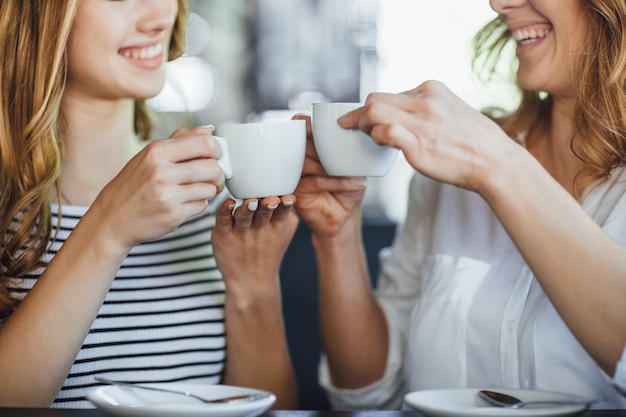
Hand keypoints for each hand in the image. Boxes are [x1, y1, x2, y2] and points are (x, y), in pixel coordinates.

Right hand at [90, 126, 225, 250]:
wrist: (112, 218)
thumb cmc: (133, 185)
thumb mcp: (149, 156)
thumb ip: (181, 140)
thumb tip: (209, 130)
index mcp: (157, 152)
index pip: (205, 143)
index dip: (217, 150)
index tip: (216, 156)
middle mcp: (161, 172)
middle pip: (213, 168)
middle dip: (219, 174)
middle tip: (214, 178)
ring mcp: (168, 195)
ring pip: (211, 188)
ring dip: (209, 190)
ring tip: (197, 190)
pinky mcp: (173, 215)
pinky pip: (202, 206)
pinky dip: (199, 204)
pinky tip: (185, 202)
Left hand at [212, 196, 298, 293]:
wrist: (251, 281)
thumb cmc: (269, 251)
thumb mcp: (286, 232)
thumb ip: (288, 211)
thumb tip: (290, 187)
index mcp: (277, 226)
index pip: (283, 211)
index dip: (285, 204)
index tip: (287, 198)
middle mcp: (259, 229)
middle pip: (264, 213)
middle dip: (268, 205)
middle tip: (270, 199)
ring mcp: (240, 233)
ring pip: (244, 217)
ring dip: (247, 208)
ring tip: (251, 201)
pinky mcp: (223, 234)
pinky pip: (223, 220)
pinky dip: (224, 211)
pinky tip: (227, 203)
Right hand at [291, 114, 366, 237]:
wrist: (344, 216)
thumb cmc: (348, 187)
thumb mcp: (353, 163)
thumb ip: (349, 147)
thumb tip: (357, 131)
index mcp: (310, 144)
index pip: (300, 125)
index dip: (308, 123)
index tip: (326, 126)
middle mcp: (299, 157)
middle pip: (302, 142)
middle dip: (323, 146)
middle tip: (343, 153)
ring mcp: (296, 174)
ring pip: (307, 161)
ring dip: (330, 165)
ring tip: (350, 171)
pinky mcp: (297, 191)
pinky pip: (314, 180)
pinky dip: (336, 181)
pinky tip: (355, 183)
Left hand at [338, 80, 515, 193]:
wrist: (494, 162)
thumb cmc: (472, 142)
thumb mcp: (449, 110)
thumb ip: (424, 108)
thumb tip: (398, 115)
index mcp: (431, 89)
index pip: (389, 93)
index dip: (373, 108)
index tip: (364, 119)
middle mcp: (425, 100)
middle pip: (374, 99)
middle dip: (359, 115)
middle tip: (354, 128)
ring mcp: (421, 121)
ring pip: (373, 112)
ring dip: (363, 126)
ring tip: (367, 138)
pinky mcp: (418, 143)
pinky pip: (384, 132)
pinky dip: (376, 138)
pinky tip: (380, 146)